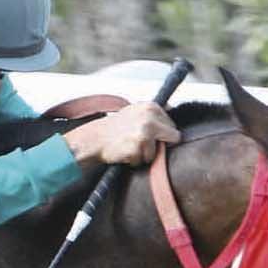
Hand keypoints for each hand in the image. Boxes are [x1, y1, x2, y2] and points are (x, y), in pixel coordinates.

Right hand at [65, 102, 179, 168]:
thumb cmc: (113, 128)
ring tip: (130, 146)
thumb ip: (154, 114)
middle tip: (141, 142)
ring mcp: (144, 133)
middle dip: (159, 144)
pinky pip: (144, 160)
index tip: (149, 135)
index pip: (173, 126)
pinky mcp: (137, 147)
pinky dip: (135, 160)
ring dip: (145, 154)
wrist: (93, 139)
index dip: (163, 134)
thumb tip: (173, 114)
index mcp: (151, 107)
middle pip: (173, 138)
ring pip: (157, 152)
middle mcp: (149, 118)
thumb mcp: (135, 111)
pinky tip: (124, 151)